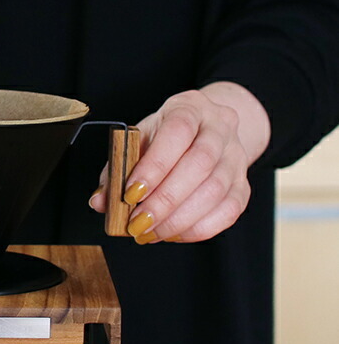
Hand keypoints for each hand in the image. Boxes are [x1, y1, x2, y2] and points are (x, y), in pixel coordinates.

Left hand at [89, 82, 270, 242]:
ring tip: (149, 233)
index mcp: (189, 108)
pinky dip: (197, 229)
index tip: (130, 194)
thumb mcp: (137, 142)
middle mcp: (219, 128)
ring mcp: (236, 156)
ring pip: (215, 190)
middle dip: (165, 200)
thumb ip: (116, 170)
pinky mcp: (243, 185)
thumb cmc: (164, 139)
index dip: (154, 165)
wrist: (206, 133)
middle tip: (137, 224)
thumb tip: (100, 201)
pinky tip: (172, 234)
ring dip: (178, 219)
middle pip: (200, 164)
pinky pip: (228, 211)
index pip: (177, 131)